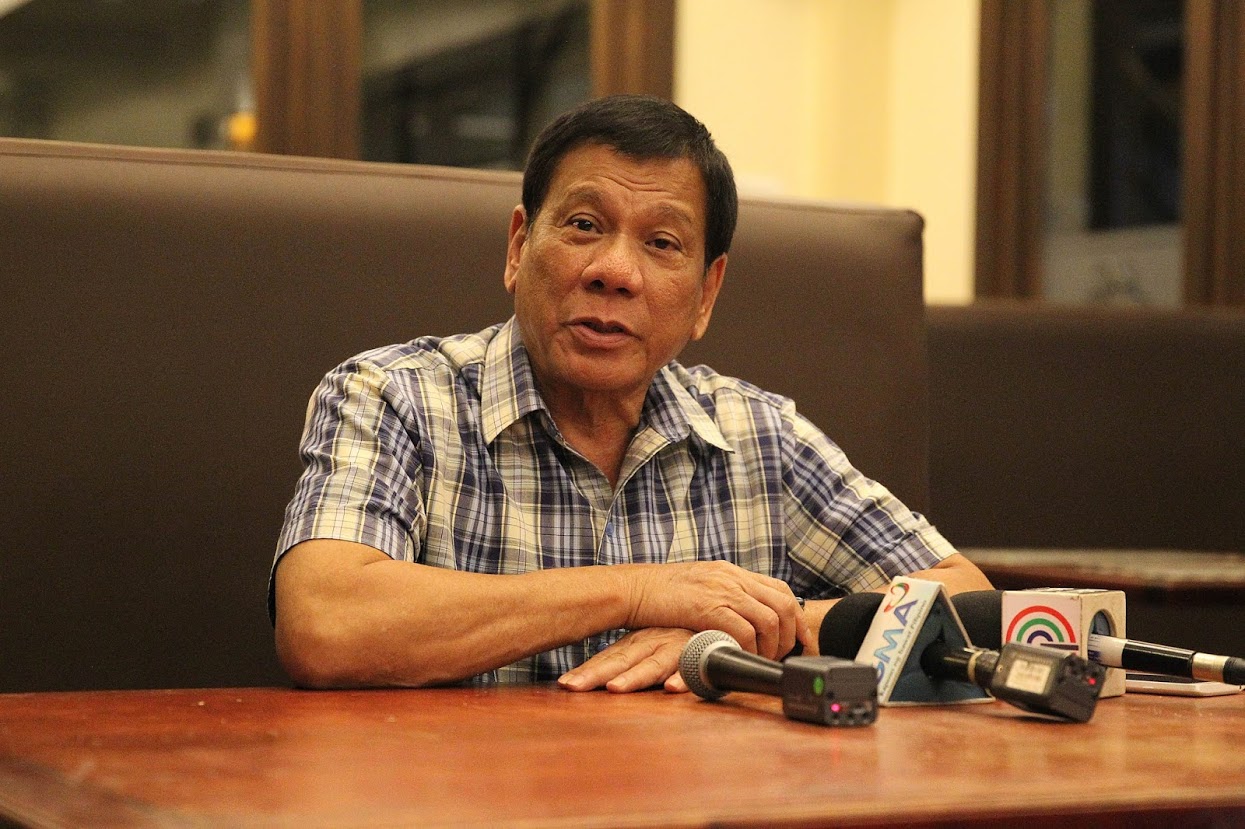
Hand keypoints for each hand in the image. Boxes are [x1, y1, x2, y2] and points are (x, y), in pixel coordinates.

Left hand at [558, 628, 693, 693]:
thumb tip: (596, 681)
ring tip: (616, 688)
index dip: (586, 671)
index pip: (608, 658)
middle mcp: (654, 642)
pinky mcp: (703, 655)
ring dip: (635, 677)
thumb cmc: (682, 636)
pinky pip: (693, 668)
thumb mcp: (652, 644)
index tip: (565, 684)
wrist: (719, 618)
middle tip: (574, 686)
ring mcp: (677, 647)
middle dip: (597, 675)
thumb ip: (628, 662)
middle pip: (621, 661)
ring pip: (653, 664)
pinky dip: (683, 678)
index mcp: (639, 641)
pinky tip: (672, 687)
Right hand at [621, 561, 809, 659]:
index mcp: (732, 572)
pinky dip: (750, 648)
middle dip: (792, 635)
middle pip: (784, 604)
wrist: (633, 588)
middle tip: (785, 656)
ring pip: (770, 619)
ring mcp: (722, 591)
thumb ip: (722, 594)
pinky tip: (742, 658)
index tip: (799, 640)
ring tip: (762, 661)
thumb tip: (741, 613)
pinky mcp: (709, 608)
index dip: (796, 618)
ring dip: (772, 646)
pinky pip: (744, 631)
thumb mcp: (699, 585)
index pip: (780, 590)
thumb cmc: (661, 592)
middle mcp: (733, 578)